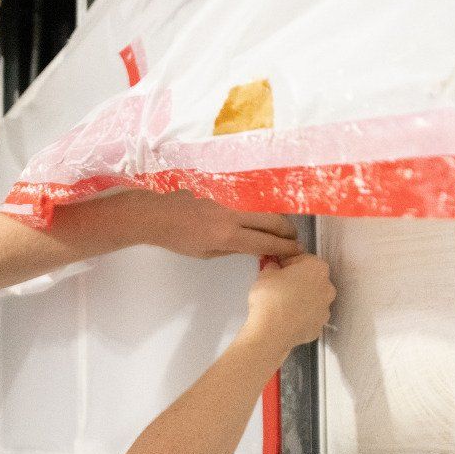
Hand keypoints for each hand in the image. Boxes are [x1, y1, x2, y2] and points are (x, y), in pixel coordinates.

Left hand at [131, 190, 302, 258]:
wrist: (157, 215)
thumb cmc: (178, 240)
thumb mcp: (205, 254)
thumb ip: (229, 249)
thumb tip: (247, 246)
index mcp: (228, 236)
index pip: (264, 243)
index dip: (283, 248)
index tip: (297, 251)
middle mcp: (232, 218)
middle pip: (270, 221)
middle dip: (287, 230)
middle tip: (296, 239)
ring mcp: (226, 206)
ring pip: (257, 214)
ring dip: (271, 224)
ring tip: (277, 234)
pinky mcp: (219, 200)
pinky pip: (241, 211)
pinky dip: (251, 220)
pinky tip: (244, 227)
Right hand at [239, 254, 334, 356]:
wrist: (271, 331)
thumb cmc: (270, 297)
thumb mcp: (265, 273)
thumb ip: (273, 266)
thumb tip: (274, 268)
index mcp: (317, 268)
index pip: (302, 259)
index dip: (287, 263)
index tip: (277, 270)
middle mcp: (327, 287)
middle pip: (312, 280)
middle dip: (298, 282)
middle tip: (279, 287)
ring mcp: (325, 309)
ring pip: (313, 299)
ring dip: (301, 299)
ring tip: (282, 305)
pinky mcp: (319, 326)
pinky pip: (309, 317)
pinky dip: (300, 317)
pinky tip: (286, 318)